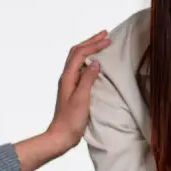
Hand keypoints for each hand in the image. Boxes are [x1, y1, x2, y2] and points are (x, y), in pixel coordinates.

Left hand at [45, 30, 111, 151]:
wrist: (61, 136)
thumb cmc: (71, 120)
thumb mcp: (82, 99)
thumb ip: (87, 79)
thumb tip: (96, 62)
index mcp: (68, 77)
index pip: (80, 54)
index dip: (94, 45)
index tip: (109, 40)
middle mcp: (67, 76)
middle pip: (77, 52)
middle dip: (91, 42)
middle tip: (105, 34)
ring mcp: (69, 82)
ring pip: (78, 59)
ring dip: (89, 48)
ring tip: (101, 43)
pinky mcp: (73, 89)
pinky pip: (80, 68)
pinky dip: (89, 60)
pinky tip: (96, 63)